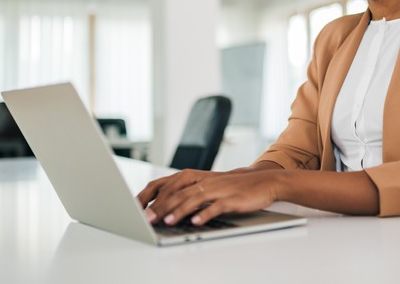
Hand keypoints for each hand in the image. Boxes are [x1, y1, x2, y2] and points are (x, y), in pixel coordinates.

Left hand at [139, 169, 281, 226]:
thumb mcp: (207, 186)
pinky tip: (196, 222)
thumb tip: (162, 207)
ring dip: (179, 211)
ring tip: (167, 222)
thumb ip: (187, 193)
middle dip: (160, 207)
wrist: (262, 181)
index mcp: (195, 177)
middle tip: (147, 220)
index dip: (151, 195)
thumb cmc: (231, 186)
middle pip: (177, 193)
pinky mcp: (232, 198)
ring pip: (194, 199)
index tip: (137, 208)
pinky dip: (205, 214)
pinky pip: (216, 206)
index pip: (166, 184)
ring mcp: (218, 189)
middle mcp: (204, 181)